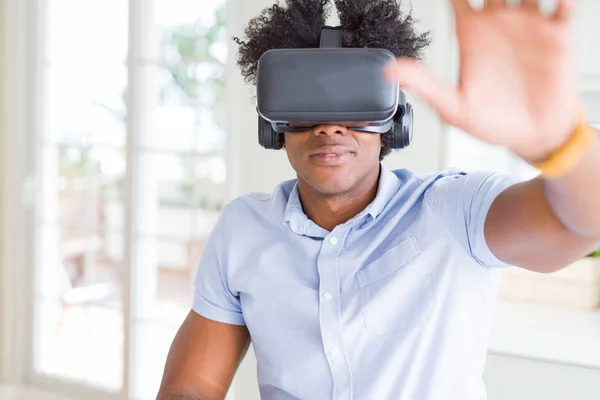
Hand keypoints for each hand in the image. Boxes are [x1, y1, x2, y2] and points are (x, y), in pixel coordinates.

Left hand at [386, 0, 580, 160]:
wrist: (534, 136)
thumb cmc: (493, 123)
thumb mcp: (453, 107)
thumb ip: (424, 85)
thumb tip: (389, 71)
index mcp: (471, 35)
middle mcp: (498, 25)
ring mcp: (528, 26)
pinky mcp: (557, 34)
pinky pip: (561, 5)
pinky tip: (554, 2)